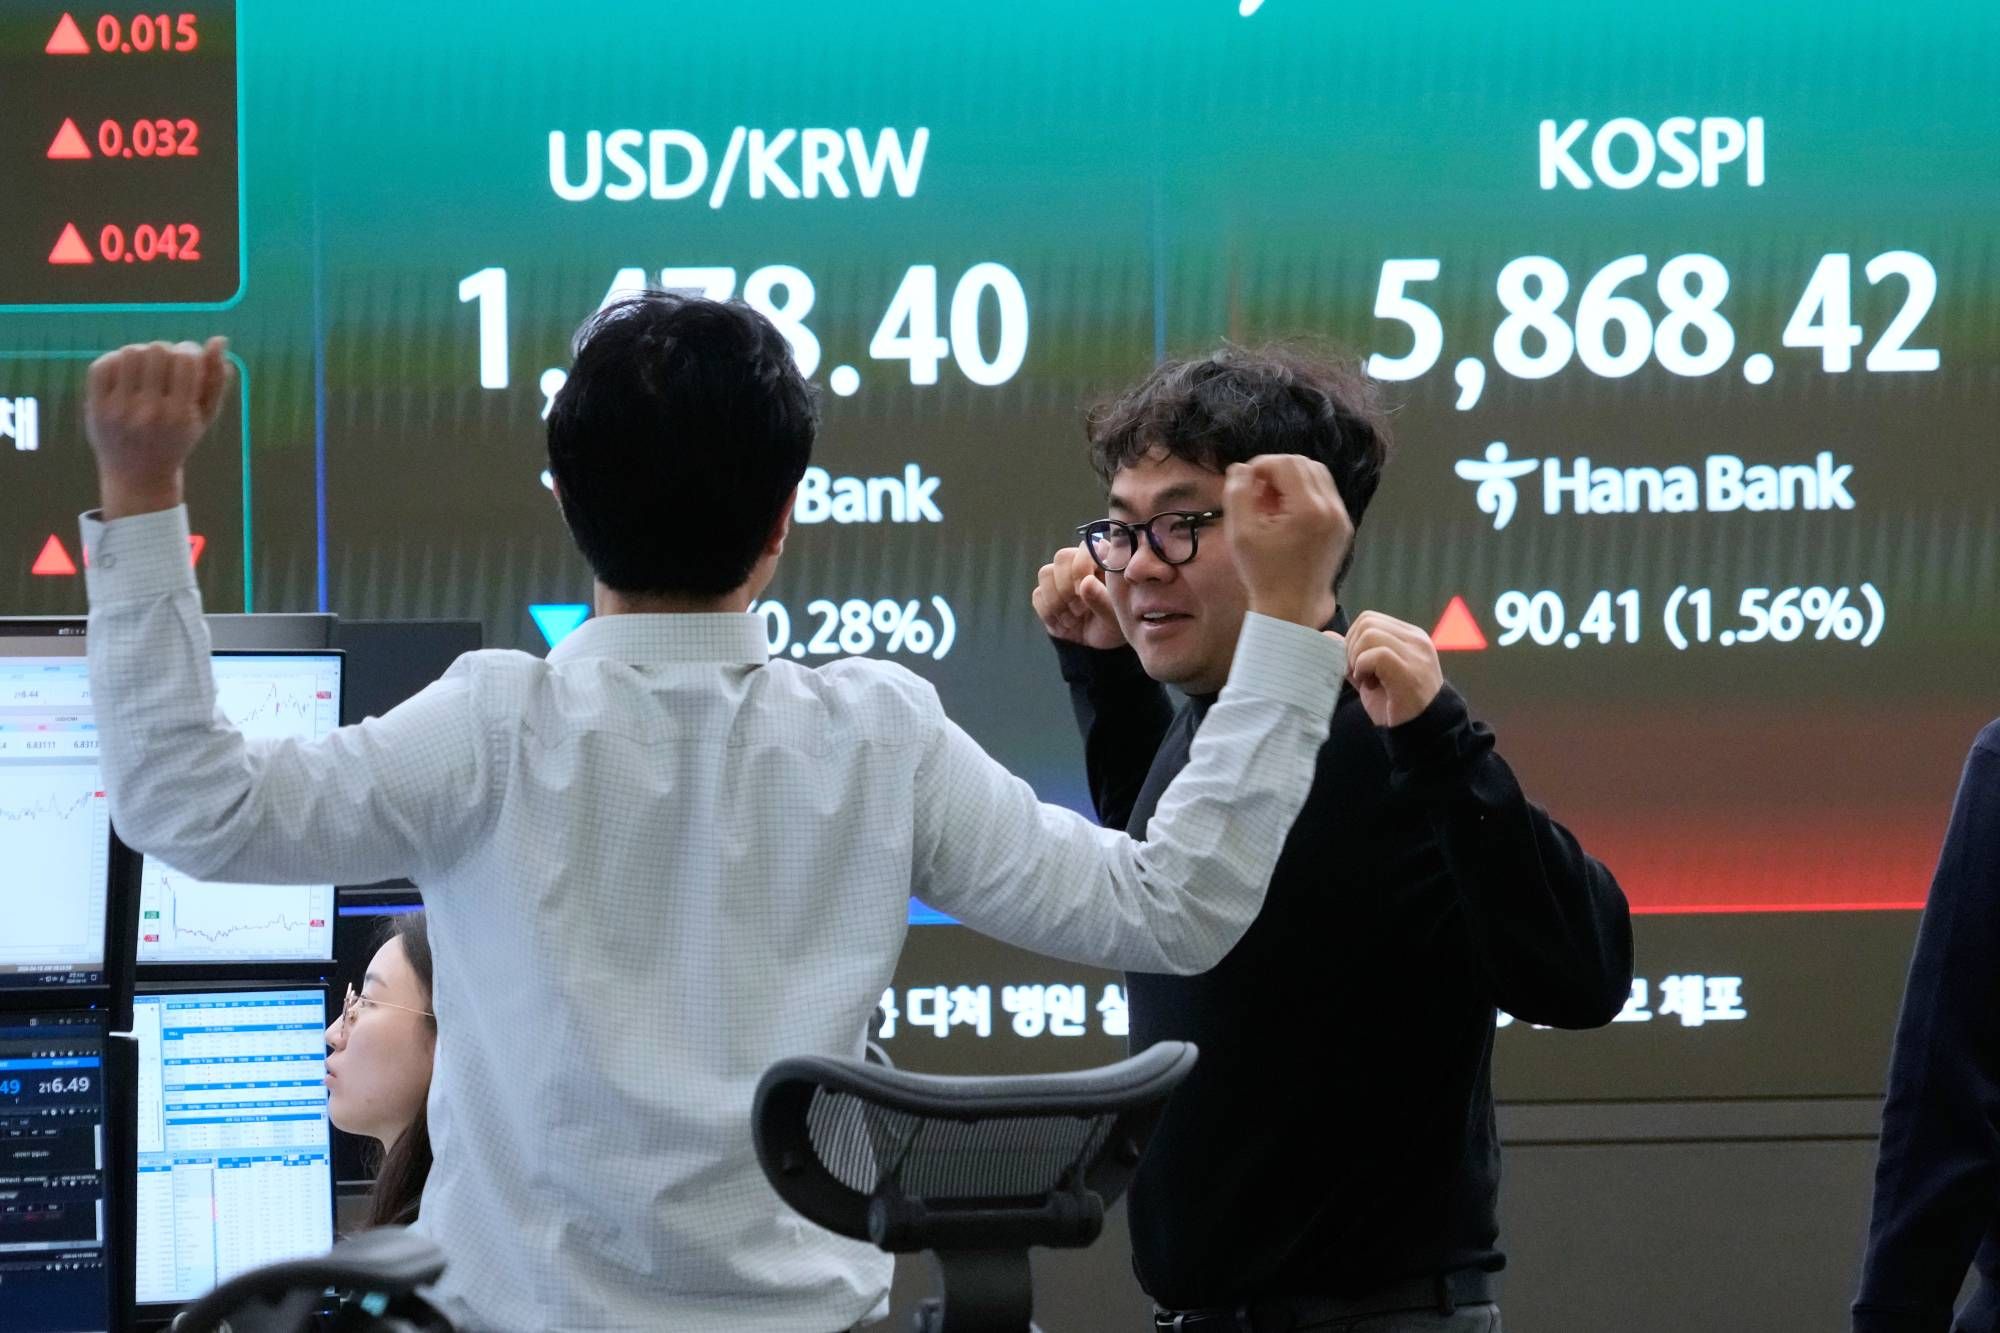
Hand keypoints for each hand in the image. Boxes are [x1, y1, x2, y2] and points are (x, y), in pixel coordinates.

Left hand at [85, 337, 232, 516]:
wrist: (138, 477)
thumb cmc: (177, 440)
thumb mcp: (204, 416)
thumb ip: (216, 380)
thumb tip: (219, 340)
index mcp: (180, 415)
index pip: (185, 360)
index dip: (189, 350)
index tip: (189, 359)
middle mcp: (149, 412)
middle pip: (156, 350)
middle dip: (165, 351)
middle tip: (166, 365)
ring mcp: (120, 411)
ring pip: (129, 352)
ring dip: (141, 354)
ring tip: (146, 369)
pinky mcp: (96, 409)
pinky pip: (103, 365)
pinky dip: (115, 362)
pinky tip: (125, 373)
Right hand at [1032, 544, 1126, 649]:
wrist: (1101, 640)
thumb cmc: (1115, 621)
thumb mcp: (1115, 615)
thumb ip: (1102, 599)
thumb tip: (1085, 582)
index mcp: (1101, 560)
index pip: (1084, 548)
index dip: (1080, 569)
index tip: (1084, 593)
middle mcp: (1079, 563)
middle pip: (1061, 557)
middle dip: (1067, 587)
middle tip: (1080, 610)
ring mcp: (1060, 577)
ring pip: (1045, 573)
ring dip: (1057, 601)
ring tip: (1074, 619)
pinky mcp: (1046, 594)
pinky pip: (1037, 595)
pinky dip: (1049, 613)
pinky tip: (1065, 624)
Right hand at [1222, 454, 1352, 627]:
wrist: (1290, 610)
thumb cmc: (1262, 575)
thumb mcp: (1240, 533)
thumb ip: (1237, 493)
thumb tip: (1241, 469)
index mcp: (1309, 510)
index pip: (1286, 463)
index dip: (1261, 465)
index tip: (1245, 483)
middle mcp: (1332, 510)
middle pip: (1304, 464)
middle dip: (1276, 471)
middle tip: (1256, 493)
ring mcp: (1341, 519)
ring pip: (1317, 477)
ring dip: (1290, 481)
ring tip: (1269, 504)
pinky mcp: (1342, 529)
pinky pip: (1324, 496)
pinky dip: (1303, 495)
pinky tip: (1284, 516)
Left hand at [1340, 611, 1444, 727]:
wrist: (1420, 731)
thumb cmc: (1396, 705)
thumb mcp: (1370, 675)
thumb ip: (1353, 655)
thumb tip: (1328, 636)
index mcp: (1409, 637)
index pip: (1371, 619)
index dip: (1353, 640)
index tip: (1356, 665)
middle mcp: (1416, 640)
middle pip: (1367, 622)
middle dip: (1352, 647)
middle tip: (1358, 672)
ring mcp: (1416, 654)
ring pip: (1370, 634)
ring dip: (1357, 658)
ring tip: (1365, 679)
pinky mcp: (1410, 670)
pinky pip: (1376, 654)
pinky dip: (1363, 667)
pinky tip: (1369, 684)